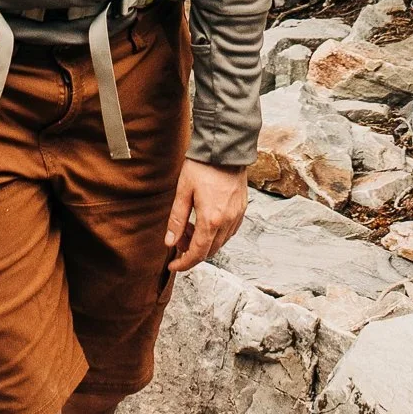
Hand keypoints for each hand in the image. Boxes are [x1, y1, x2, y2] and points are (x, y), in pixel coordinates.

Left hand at [166, 157, 248, 274]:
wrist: (224, 148)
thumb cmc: (202, 166)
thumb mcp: (183, 192)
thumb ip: (177, 220)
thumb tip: (170, 242)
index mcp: (211, 220)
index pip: (197, 253)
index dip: (184, 263)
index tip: (174, 265)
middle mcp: (227, 221)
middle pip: (210, 251)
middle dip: (192, 252)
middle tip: (178, 241)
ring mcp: (237, 216)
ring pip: (220, 243)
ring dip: (205, 243)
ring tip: (190, 228)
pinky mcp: (242, 209)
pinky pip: (229, 231)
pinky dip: (216, 234)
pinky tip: (205, 223)